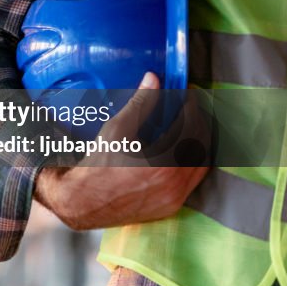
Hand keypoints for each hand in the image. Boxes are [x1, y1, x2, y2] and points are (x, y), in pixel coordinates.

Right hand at [34, 72, 209, 230]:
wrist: (83, 202)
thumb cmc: (96, 166)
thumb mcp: (116, 130)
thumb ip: (140, 103)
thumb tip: (154, 79)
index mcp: (163, 164)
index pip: (190, 127)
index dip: (192, 107)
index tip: (187, 95)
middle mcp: (174, 184)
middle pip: (202, 146)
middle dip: (200, 123)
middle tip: (191, 108)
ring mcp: (175, 198)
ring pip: (202, 165)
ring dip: (200, 144)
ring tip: (190, 127)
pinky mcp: (171, 206)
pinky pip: (192, 181)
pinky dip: (193, 162)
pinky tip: (182, 151)